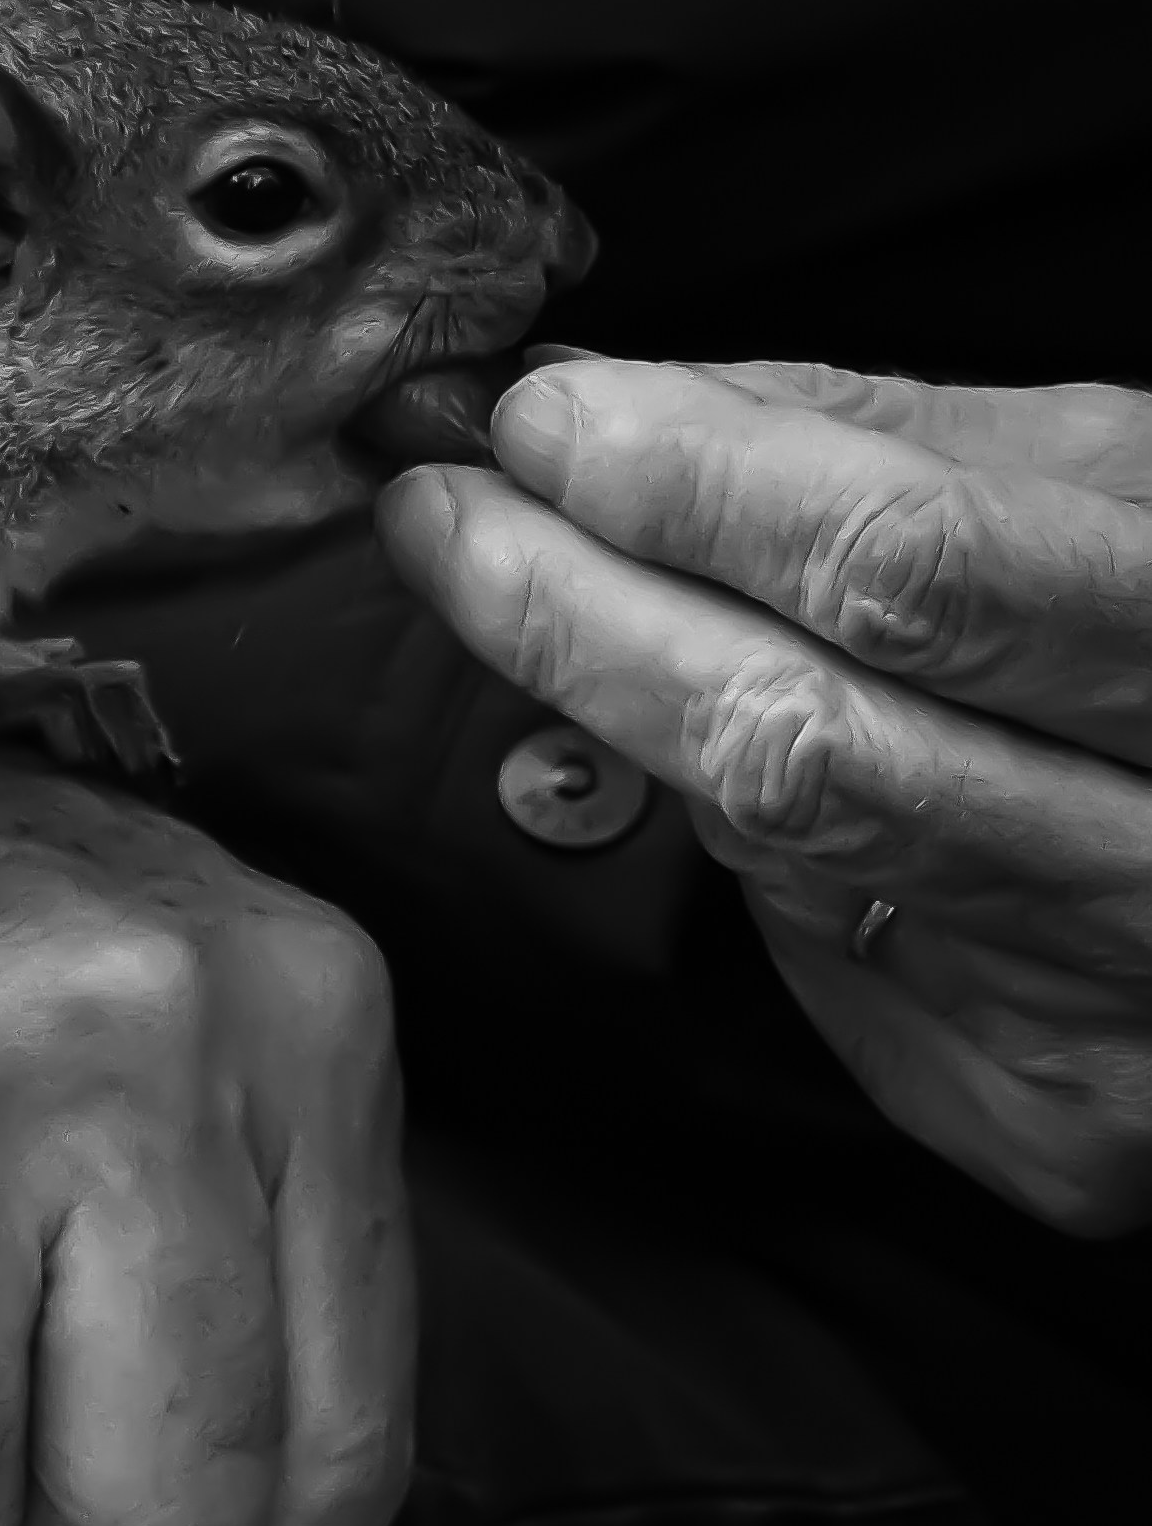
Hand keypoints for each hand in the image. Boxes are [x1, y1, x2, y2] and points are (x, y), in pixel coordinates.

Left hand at [383, 360, 1151, 1232]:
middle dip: (578, 609)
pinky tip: (763, 779)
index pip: (910, 577)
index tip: (537, 420)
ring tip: (544, 599)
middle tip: (443, 511)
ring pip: (781, 851)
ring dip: (629, 711)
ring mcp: (1115, 1019)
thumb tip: (626, 406)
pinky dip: (768, 849)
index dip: (694, 493)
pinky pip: (821, 954)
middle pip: (798, 742)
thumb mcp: (1129, 484)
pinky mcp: (1050, 1120)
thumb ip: (896, 443)